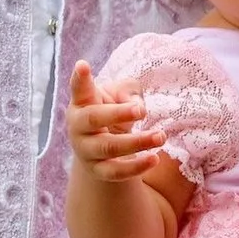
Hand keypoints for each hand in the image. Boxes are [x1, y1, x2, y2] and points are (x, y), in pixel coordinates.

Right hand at [67, 61, 162, 182]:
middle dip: (118, 114)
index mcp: (81, 103)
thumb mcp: (120, 95)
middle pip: (93, 119)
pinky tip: (154, 158)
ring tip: (160, 136)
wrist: (103, 146)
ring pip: (109, 148)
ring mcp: (85, 150)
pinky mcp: (98, 171)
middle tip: (142, 110)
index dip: (80, 78)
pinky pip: (116, 172)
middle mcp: (78, 126)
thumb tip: (136, 107)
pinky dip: (136, 167)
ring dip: (137, 142)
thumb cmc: (112, 111)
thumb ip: (128, 92)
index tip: (83, 65)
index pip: (79, 89)